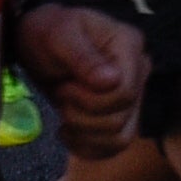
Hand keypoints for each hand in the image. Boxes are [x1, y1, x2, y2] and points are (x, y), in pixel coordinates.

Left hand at [13, 2, 145, 159]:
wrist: (40, 43)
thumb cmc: (48, 32)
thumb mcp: (58, 37)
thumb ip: (83, 58)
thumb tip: (112, 81)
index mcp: (130, 45)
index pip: (124, 93)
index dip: (89, 99)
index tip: (64, 85)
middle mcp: (139, 72)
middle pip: (120, 119)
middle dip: (81, 115)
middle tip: (62, 93)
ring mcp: (133, 96)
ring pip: (120, 139)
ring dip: (82, 133)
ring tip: (64, 110)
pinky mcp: (122, 116)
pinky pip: (113, 148)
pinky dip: (86, 147)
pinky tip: (67, 132)